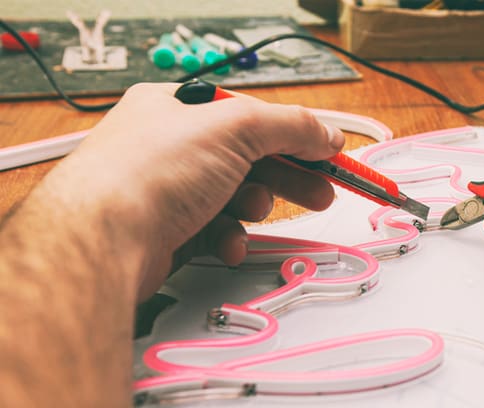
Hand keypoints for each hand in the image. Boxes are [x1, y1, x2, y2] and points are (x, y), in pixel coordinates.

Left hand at [47, 83, 344, 299]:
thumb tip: (325, 131)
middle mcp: (168, 146)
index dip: (293, 134)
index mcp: (177, 107)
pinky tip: (226, 241)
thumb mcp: (235, 128)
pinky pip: (214, 231)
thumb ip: (290, 126)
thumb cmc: (147, 173)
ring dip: (252, 206)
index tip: (327, 152)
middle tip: (322, 191)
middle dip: (288, 176)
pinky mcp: (166, 231)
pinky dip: (228, 237)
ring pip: (233, 198)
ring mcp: (166, 191)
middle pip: (248, 158)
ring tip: (253, 210)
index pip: (250, 116)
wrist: (102, 240)